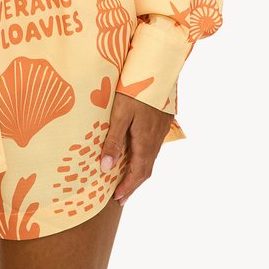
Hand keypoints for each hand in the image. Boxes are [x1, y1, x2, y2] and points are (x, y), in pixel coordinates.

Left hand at [100, 92, 174, 206]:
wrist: (157, 70)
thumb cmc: (136, 90)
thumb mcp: (120, 114)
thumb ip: (114, 141)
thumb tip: (106, 168)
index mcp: (145, 142)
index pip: (138, 173)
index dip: (128, 187)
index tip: (118, 198)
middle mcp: (156, 140)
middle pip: (146, 169)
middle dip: (133, 184)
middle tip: (121, 196)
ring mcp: (161, 131)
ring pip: (150, 158)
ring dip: (139, 171)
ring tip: (126, 178)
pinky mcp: (162, 122)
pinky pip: (153, 147)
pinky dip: (144, 158)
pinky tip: (137, 153)